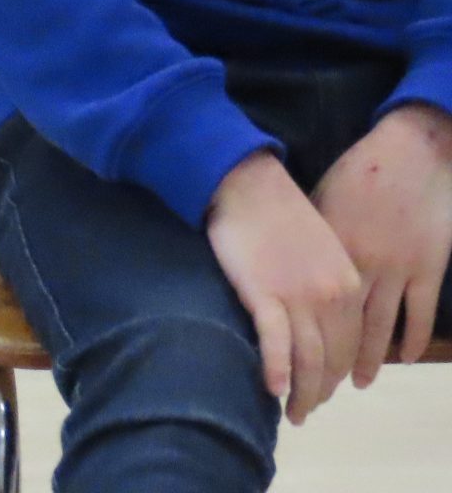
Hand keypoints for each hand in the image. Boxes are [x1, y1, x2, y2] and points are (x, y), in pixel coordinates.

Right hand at [206, 149, 366, 423]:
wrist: (246, 183)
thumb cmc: (278, 215)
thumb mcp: (320, 251)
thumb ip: (327, 287)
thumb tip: (319, 323)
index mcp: (348, 285)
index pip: (349, 346)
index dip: (336, 374)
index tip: (323, 390)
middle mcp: (331, 296)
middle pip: (331, 360)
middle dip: (320, 392)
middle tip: (306, 411)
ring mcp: (298, 296)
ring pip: (307, 360)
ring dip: (302, 394)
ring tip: (293, 413)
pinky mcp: (263, 293)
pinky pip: (275, 342)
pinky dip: (277, 370)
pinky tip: (272, 388)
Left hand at [314, 102, 451, 384]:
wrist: (409, 153)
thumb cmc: (359, 172)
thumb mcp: (322, 204)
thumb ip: (312, 242)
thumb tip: (292, 270)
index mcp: (329, 250)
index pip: (311, 306)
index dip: (300, 338)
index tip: (288, 362)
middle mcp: (360, 266)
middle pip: (342, 326)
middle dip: (329, 363)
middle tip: (317, 390)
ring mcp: (398, 269)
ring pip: (380, 328)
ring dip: (368, 360)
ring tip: (355, 385)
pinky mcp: (428, 268)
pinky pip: (418, 314)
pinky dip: (410, 340)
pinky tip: (400, 358)